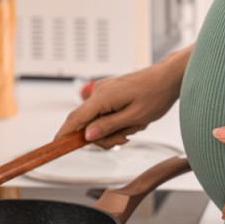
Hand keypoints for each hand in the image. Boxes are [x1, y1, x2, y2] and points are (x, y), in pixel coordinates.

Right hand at [56, 45, 192, 147]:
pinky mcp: (109, 92)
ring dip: (115, 128)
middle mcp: (99, 92)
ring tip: (135, 125)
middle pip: (87, 124)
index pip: (75, 119)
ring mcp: (103, 91)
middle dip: (104, 136)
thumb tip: (87, 136)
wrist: (168, 78)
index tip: (56, 145)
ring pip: (98, 120)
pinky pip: (105, 113)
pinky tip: (133, 118)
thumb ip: (109, 127)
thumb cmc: (156, 95)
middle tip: (126, 137)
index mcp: (102, 97)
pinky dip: (117, 121)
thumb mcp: (135, 117)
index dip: (64, 134)